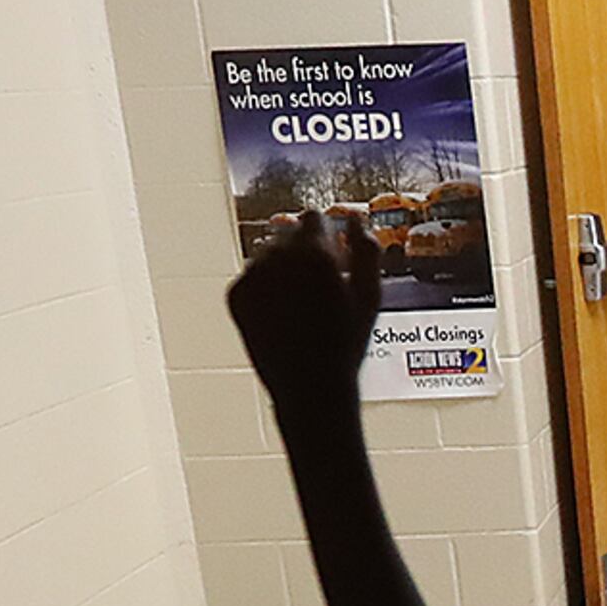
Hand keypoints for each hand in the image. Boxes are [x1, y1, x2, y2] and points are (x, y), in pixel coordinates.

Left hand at [226, 208, 382, 417]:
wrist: (309, 389)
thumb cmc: (346, 346)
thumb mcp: (370, 297)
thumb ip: (367, 251)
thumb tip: (356, 220)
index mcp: (315, 253)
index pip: (313, 217)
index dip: (326, 236)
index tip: (332, 256)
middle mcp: (279, 258)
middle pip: (288, 234)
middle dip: (302, 252)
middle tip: (317, 289)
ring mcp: (253, 276)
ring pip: (267, 254)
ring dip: (282, 269)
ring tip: (300, 306)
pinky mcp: (236, 294)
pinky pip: (252, 277)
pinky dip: (265, 290)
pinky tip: (282, 316)